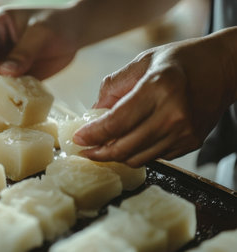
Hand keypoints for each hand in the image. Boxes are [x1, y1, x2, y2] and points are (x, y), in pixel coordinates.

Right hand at [0, 5, 79, 103]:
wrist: (75, 32)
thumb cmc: (58, 24)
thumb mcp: (42, 33)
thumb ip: (24, 52)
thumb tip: (5, 72)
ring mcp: (2, 60)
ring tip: (0, 108)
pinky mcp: (13, 75)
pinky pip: (4, 89)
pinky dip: (5, 99)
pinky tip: (9, 109)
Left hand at [73, 29, 236, 166]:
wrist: (223, 69)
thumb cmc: (180, 61)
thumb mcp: (141, 62)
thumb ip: (113, 88)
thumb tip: (93, 114)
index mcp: (158, 88)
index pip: (116, 123)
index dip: (92, 135)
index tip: (78, 139)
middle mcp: (173, 114)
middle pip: (124, 148)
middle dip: (98, 153)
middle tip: (85, 150)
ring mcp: (184, 132)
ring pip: (138, 158)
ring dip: (116, 156)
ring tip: (102, 148)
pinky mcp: (191, 143)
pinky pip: (154, 157)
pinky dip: (137, 152)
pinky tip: (130, 141)